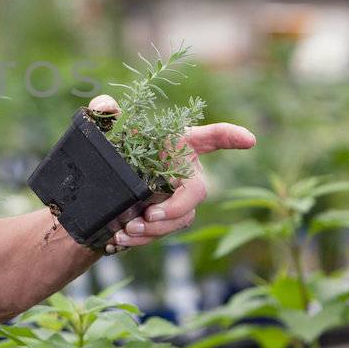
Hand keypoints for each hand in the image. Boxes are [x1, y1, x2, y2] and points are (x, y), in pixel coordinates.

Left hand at [86, 94, 256, 253]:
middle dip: (177, 208)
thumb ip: (105, 110)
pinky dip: (141, 240)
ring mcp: (177, 199)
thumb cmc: (113, 149)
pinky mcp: (163, 220)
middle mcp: (185, 172)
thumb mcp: (105, 128)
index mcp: (180, 144)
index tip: (250, 139)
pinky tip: (120, 240)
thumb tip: (107, 107)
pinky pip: (162, 234)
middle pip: (197, 192)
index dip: (232, 136)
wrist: (98, 187)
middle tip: (150, 215)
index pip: (213, 136)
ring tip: (127, 231)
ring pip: (180, 219)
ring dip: (156, 230)